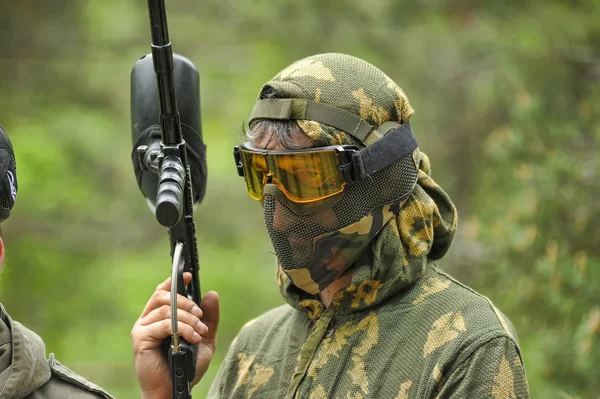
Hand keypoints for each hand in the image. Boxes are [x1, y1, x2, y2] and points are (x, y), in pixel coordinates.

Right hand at [131, 273, 219, 398]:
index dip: (174, 281)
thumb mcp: (204, 338)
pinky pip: (163, 324)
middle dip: (186, 302)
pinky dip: (181, 328)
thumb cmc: (186, 365)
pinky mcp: (140, 339)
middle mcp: (147, 320)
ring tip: (199, 331)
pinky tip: (192, 338)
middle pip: (163, 296)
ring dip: (187, 319)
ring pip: (166, 310)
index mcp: (159, 317)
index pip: (162, 292)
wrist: (176, 388)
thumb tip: (211, 294)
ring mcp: (142, 329)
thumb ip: (209, 318)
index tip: (188, 275)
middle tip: (200, 315)